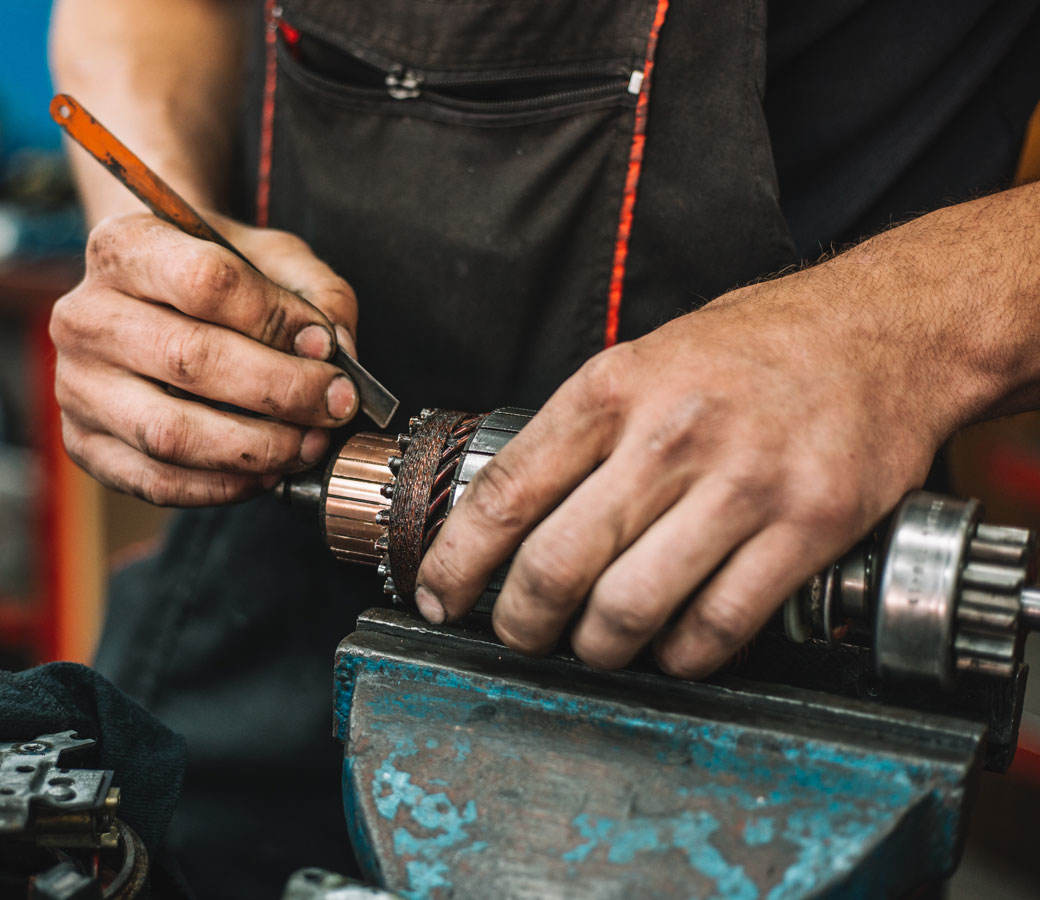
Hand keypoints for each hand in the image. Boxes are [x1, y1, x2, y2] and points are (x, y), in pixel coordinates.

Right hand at [50, 212, 359, 505]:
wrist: (151, 297)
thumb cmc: (217, 276)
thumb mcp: (272, 257)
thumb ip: (316, 295)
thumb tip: (338, 353)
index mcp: (125, 248)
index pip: (206, 282)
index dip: (277, 320)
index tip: (327, 347)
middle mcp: (86, 316)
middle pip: (189, 359)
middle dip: (281, 391)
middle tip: (335, 406)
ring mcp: (77, 385)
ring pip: (170, 433)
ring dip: (256, 448)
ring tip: (309, 444)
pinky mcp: (85, 443)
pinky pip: (157, 482)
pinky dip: (224, 487)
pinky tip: (267, 472)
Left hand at [416, 266, 950, 677]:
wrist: (882, 331)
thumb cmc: (753, 349)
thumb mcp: (644, 360)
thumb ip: (581, 432)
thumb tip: (508, 516)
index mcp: (613, 388)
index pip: (505, 493)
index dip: (458, 563)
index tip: (440, 596)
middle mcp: (670, 435)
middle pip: (555, 565)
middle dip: (521, 622)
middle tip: (520, 634)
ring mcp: (743, 484)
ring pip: (629, 608)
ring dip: (597, 647)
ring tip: (595, 643)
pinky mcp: (808, 526)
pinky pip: (718, 625)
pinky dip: (680, 655)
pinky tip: (672, 646)